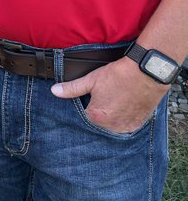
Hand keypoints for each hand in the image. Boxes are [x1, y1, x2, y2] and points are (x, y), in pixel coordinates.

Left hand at [51, 57, 166, 133]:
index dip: (85, 106)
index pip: (83, 116)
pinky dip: (123, 119)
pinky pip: (126, 125)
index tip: (90, 99)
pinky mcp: (137, 124)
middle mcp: (111, 126)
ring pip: (112, 125)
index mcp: (96, 116)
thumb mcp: (91, 80)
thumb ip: (71, 88)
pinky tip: (123, 107)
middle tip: (104, 98)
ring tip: (114, 101)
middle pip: (98, 122)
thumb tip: (54, 91)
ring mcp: (126, 126)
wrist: (146, 73)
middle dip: (98, 112)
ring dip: (110, 117)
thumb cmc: (118, 76)